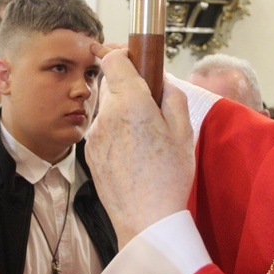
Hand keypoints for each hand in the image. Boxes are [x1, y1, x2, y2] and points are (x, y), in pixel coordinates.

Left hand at [87, 43, 194, 248]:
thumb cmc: (168, 177)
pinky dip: (115, 130)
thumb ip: (173, 96)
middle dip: (128, 86)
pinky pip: (102, 129)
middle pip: (111, 83)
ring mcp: (94, 134)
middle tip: (150, 105)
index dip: (124, 53)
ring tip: (144, 135)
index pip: (114, 59)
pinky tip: (133, 151)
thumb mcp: (184, 132)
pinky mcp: (90, 152)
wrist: (145, 220)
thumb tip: (163, 80)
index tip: (134, 58)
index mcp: (131, 103)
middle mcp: (106, 114)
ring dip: (122, 110)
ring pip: (106, 107)